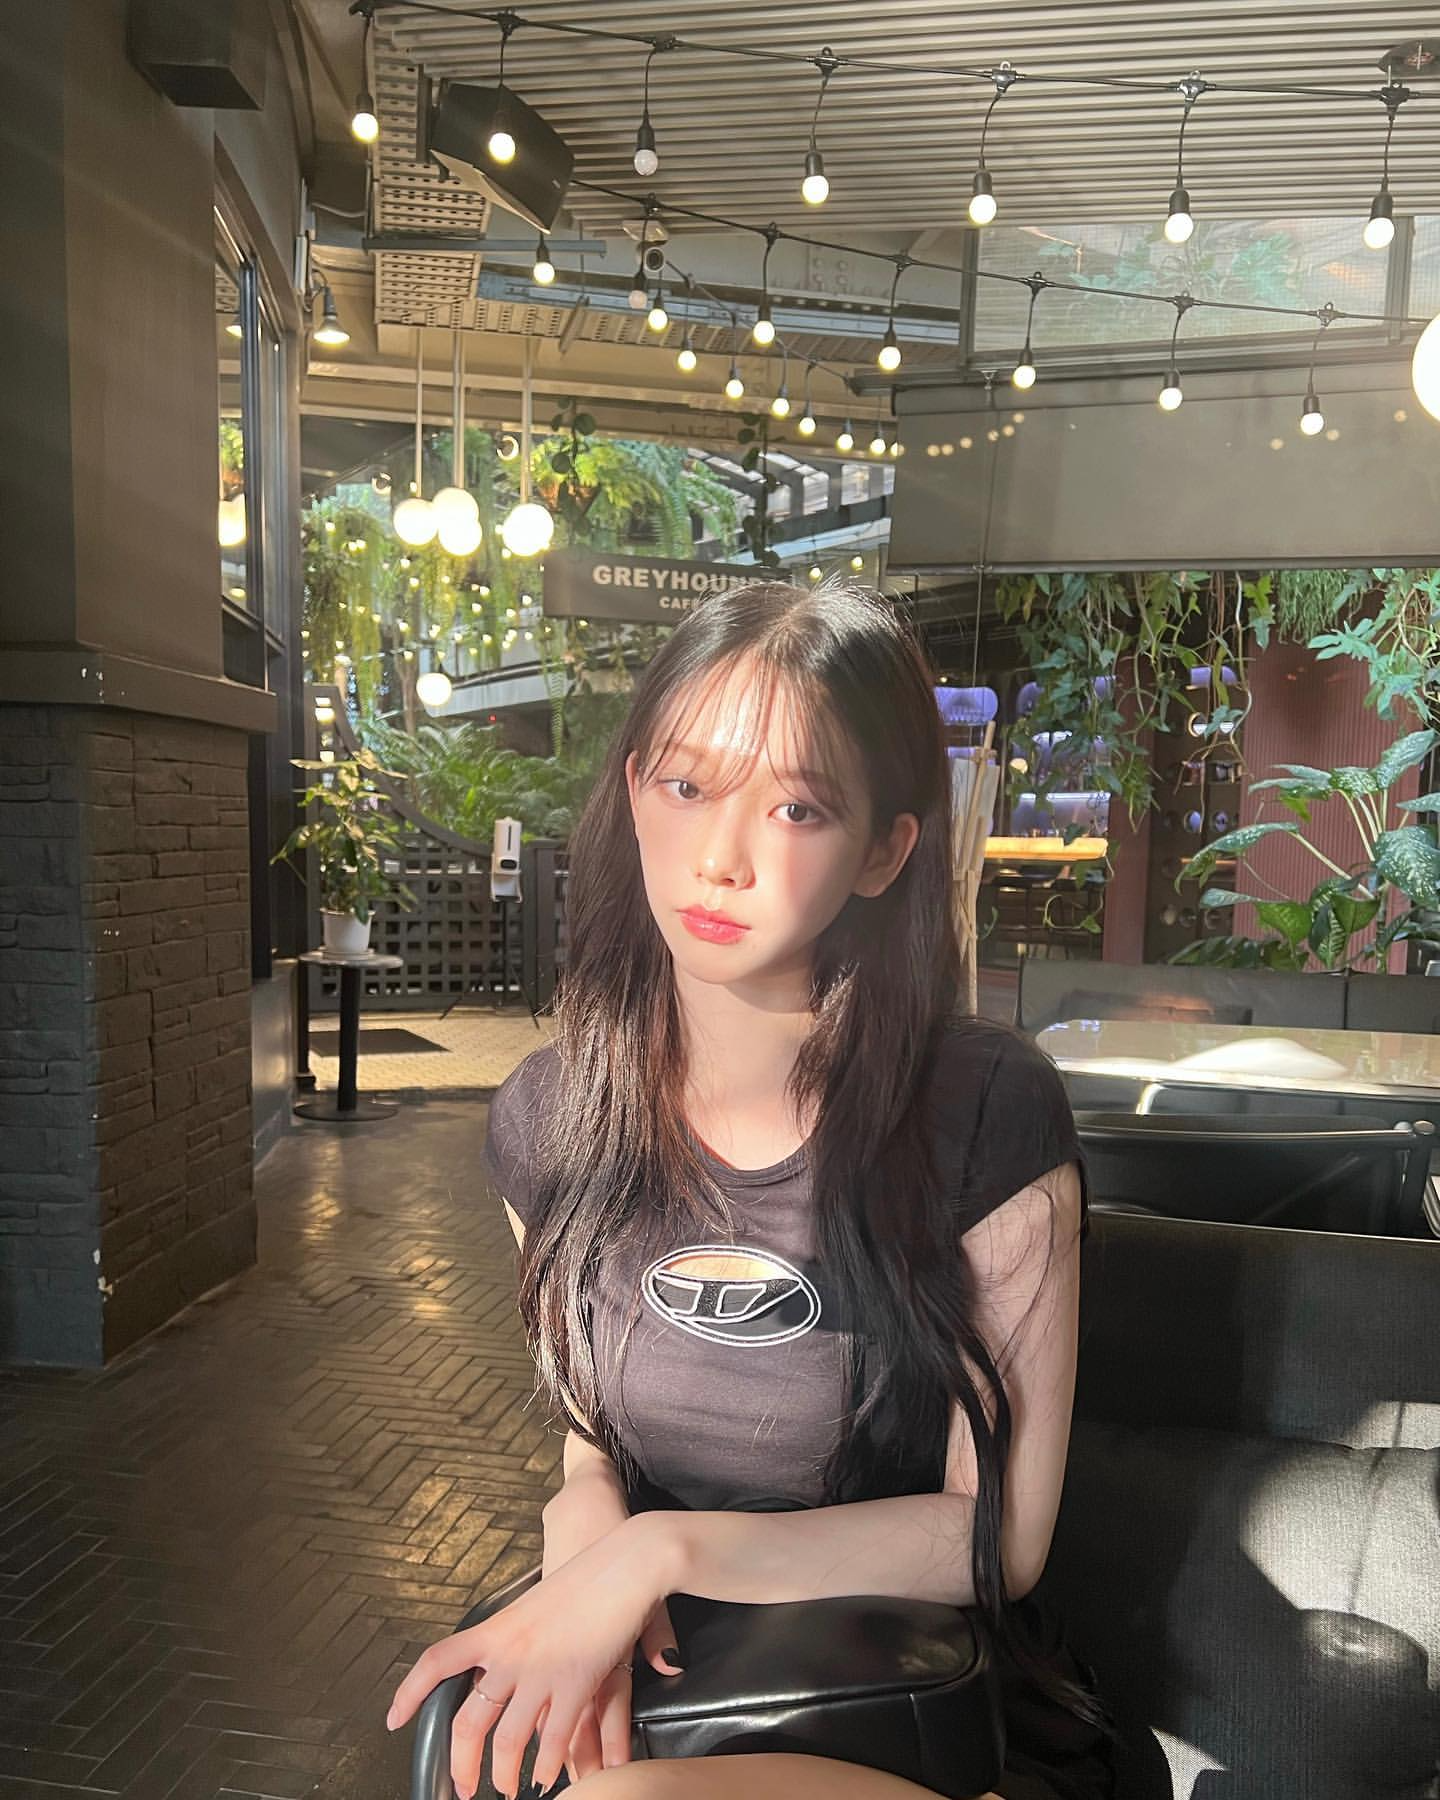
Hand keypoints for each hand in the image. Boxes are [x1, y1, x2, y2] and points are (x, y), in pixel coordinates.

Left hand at [386, 1511, 679, 1799]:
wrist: (625, 1558)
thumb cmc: (588, 1574)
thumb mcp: (539, 1603)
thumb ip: (520, 1640)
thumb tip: (508, 1671)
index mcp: (499, 1629)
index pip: (438, 1661)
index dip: (410, 1692)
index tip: (394, 1719)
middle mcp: (512, 1652)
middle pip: (468, 1720)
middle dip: (461, 1763)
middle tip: (462, 1786)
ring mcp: (542, 1669)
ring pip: (507, 1739)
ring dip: (504, 1773)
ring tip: (507, 1789)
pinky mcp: (576, 1681)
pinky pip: (553, 1738)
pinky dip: (547, 1765)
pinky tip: (548, 1776)